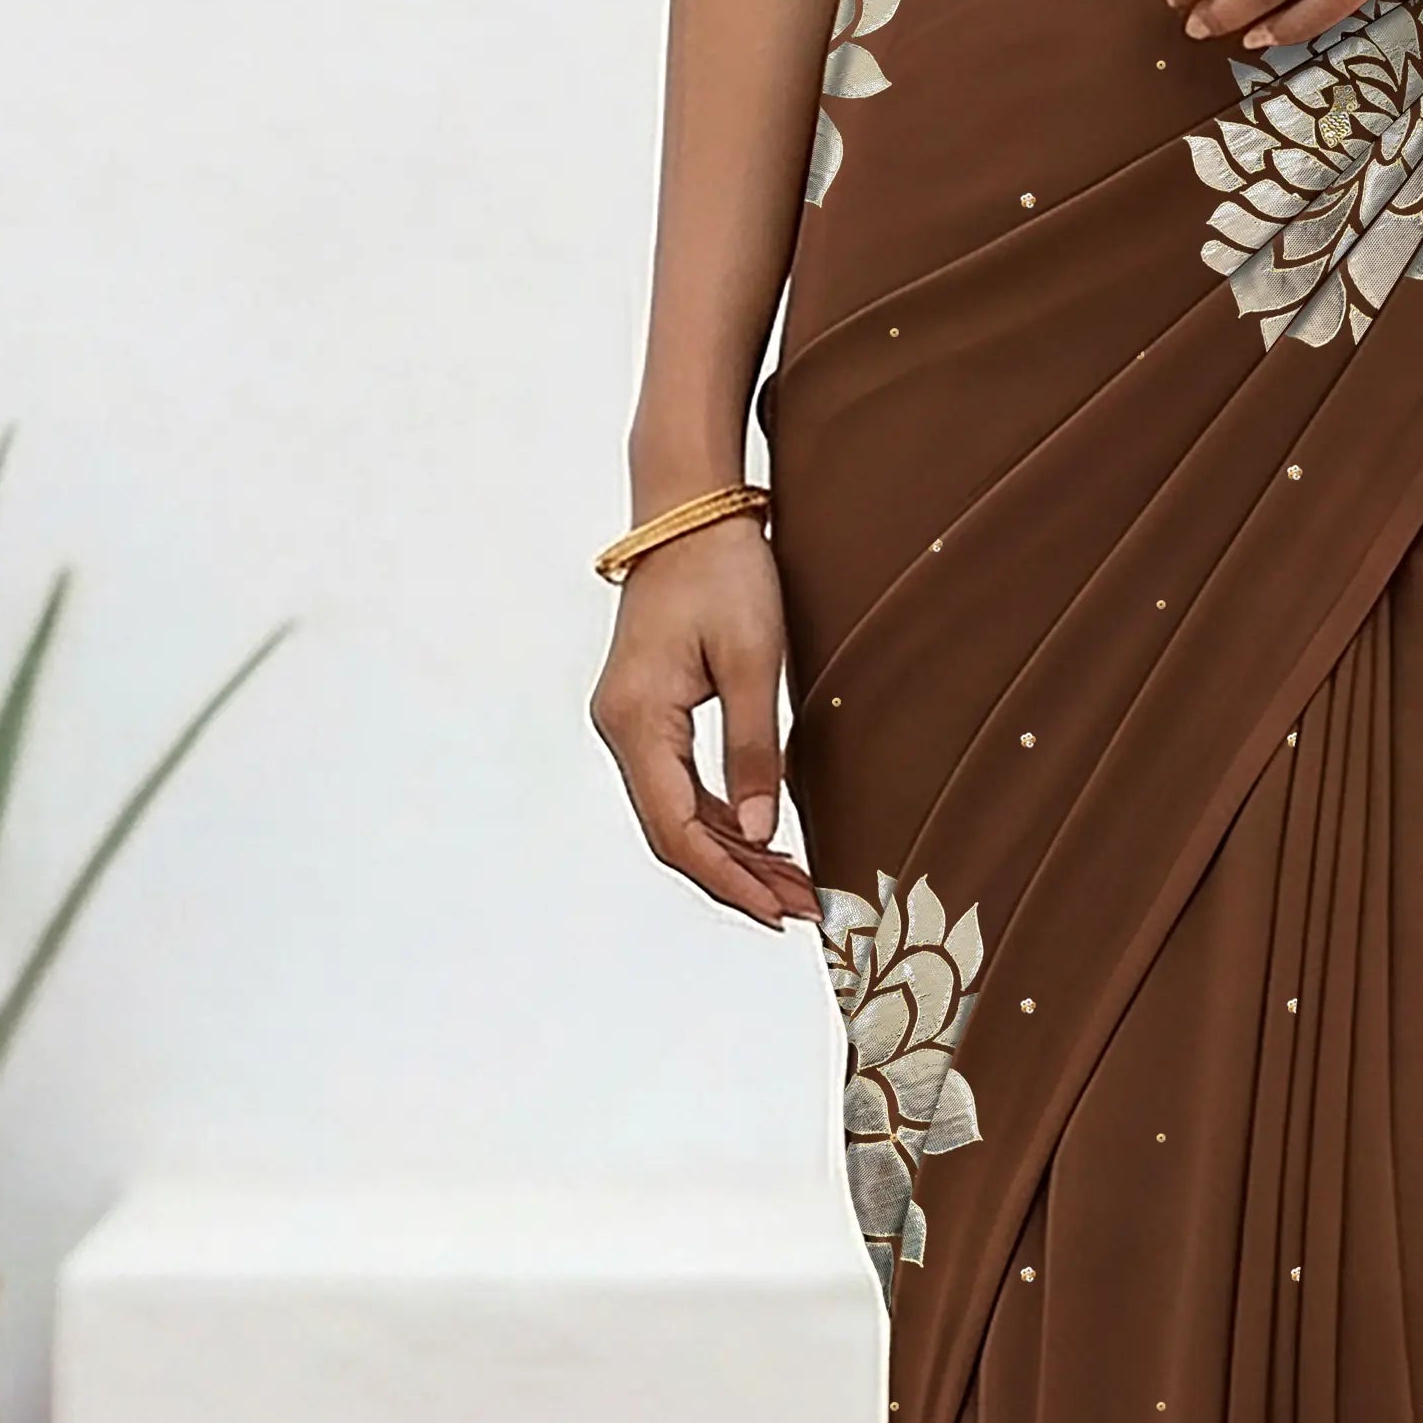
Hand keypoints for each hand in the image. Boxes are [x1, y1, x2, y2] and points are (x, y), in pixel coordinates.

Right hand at [589, 519, 815, 925]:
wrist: (689, 512)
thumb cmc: (723, 572)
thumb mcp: (751, 661)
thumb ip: (754, 751)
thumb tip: (764, 832)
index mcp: (637, 720)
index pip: (677, 828)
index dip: (729, 878)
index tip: (779, 910)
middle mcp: (621, 729)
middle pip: (674, 832)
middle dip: (738, 876)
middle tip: (801, 909)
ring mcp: (631, 723)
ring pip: (678, 813)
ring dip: (734, 853)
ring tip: (794, 886)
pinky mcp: (649, 714)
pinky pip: (682, 785)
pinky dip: (724, 818)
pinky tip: (766, 841)